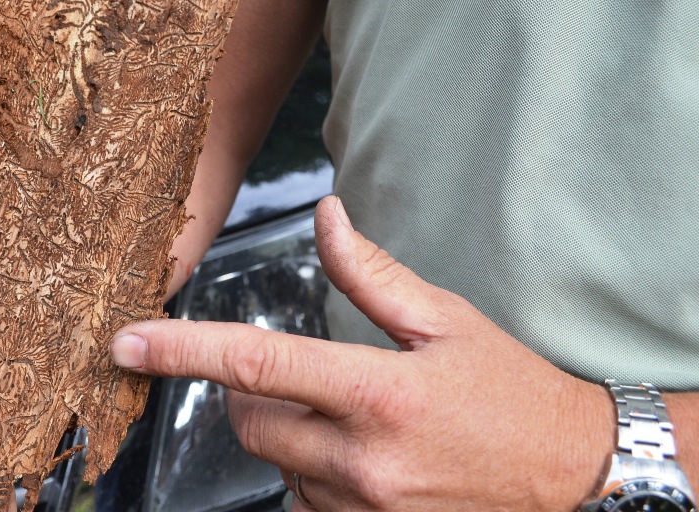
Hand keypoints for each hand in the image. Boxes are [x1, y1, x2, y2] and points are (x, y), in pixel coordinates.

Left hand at [112, 195, 613, 510]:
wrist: (574, 479)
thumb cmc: (511, 391)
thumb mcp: (445, 321)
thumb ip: (372, 273)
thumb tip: (323, 217)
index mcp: (376, 392)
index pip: (254, 363)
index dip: (179, 351)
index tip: (125, 343)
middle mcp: (362, 462)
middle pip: (249, 423)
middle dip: (252, 396)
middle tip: (304, 378)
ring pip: (275, 469)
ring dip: (288, 439)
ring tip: (352, 423)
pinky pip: (305, 507)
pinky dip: (312, 480)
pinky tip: (359, 462)